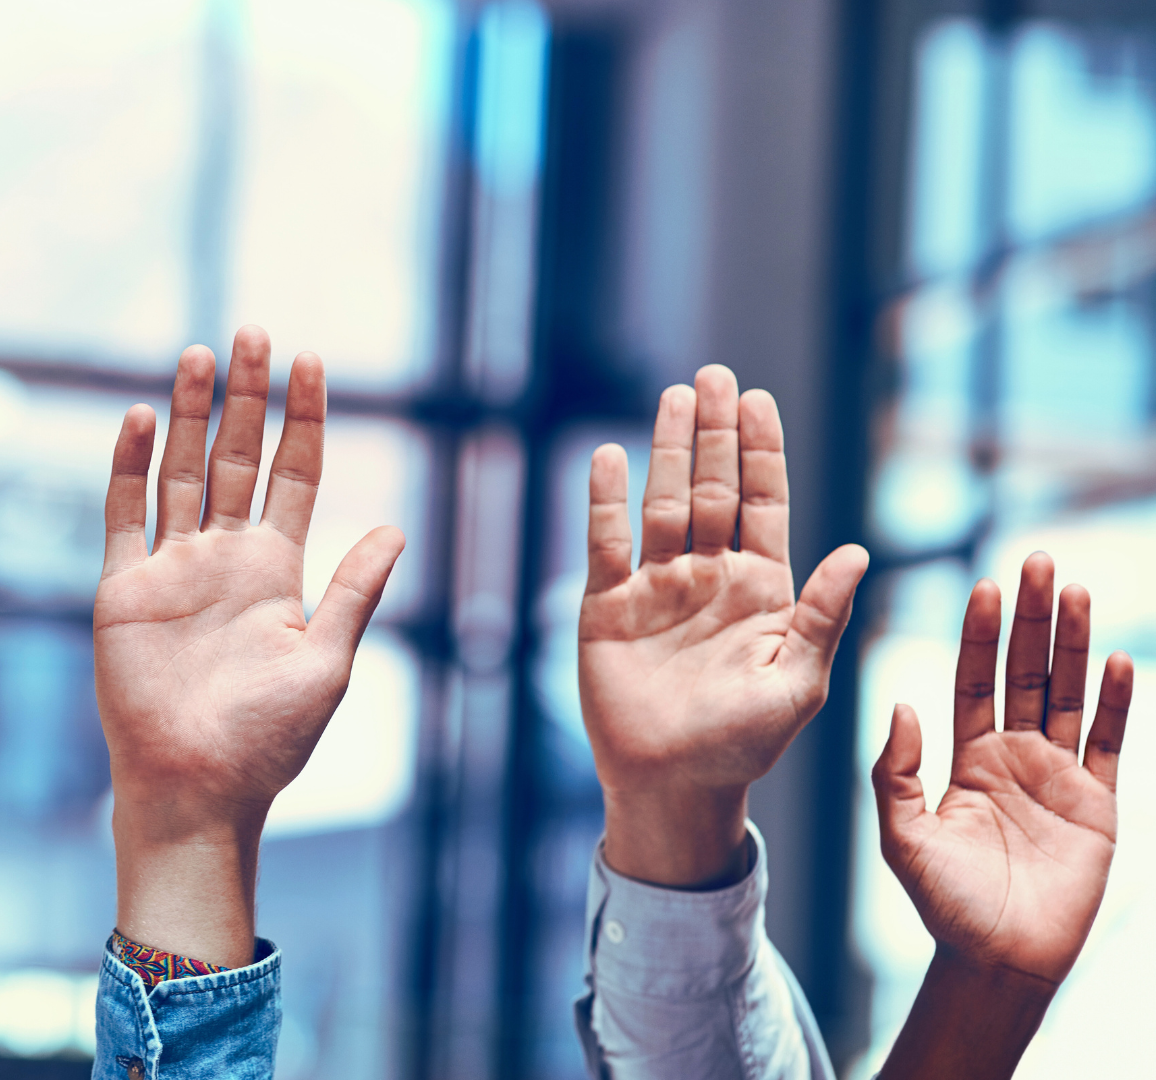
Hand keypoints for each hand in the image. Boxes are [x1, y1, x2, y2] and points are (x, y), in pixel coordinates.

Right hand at [95, 325, 402, 963]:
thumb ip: (355, 591)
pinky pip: (125, 515)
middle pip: (236, 458)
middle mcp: (224, 559)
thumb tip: (397, 528)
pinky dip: (132, 466)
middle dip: (246, 397)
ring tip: (200, 354)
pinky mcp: (123, 589)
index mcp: (277, 572)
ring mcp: (171, 569)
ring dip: (191, 415)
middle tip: (254, 332)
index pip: (293, 475)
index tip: (313, 362)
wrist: (196, 788)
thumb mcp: (327, 660)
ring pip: (182, 473)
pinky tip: (144, 418)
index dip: (303, 419)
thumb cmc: (267, 739)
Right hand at [580, 365, 868, 885]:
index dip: (761, 451)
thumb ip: (823, 615)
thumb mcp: (798, 681)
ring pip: (664, 503)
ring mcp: (657, 588)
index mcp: (762, 589)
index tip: (759, 400)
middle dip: (716, 432)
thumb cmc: (746, 744)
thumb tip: (858, 551)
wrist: (673, 786)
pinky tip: (608, 458)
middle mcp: (709, 577)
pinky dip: (605, 501)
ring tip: (676, 395)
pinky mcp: (608, 608)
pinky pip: (606, 544)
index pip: (763, 503)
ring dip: (669, 450)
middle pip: (713, 488)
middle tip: (717, 375)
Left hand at [873, 554, 1132, 984]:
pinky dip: (1114, 701)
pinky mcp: (1097, 803)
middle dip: (1031, 618)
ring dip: (1074, 642)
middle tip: (1038, 560)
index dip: (981, 634)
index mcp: (966, 758)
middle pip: (1025, 672)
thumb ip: (895, 771)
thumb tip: (902, 706)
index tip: (986, 584)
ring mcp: (1058, 776)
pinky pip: (1108, 741)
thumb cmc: (944, 903)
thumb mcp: (902, 835)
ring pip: (1068, 694)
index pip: (975, 680)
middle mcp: (1013, 757)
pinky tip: (1119, 658)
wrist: (996, 959)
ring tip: (1077, 590)